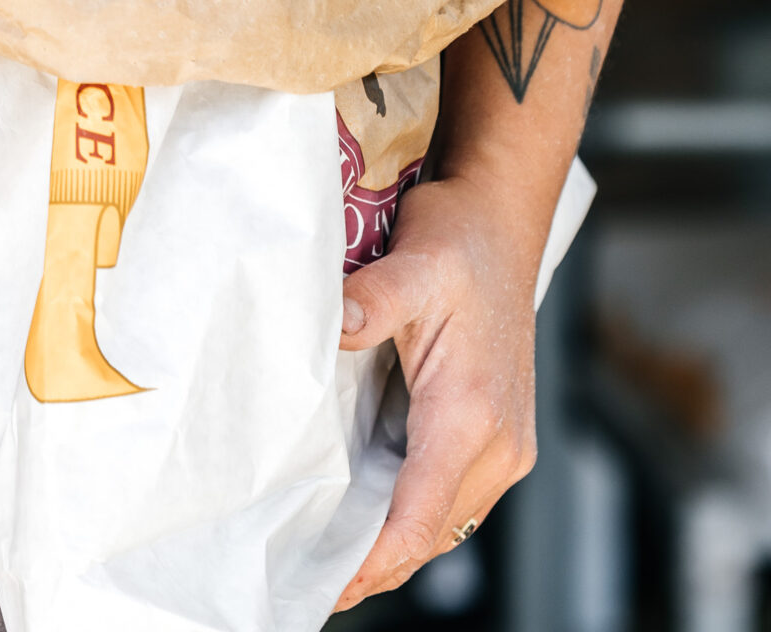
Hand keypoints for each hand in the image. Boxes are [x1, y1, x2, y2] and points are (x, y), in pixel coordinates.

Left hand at [332, 173, 541, 606]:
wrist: (501, 222)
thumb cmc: (458, 240)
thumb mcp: (414, 260)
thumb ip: (374, 299)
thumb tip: (336, 326)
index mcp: (472, 413)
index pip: (421, 516)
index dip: (375, 560)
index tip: (328, 586)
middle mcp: (499, 443)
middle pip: (432, 532)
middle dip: (374, 563)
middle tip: (303, 579)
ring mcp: (504, 442)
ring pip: (443, 519)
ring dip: (392, 543)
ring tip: (325, 559)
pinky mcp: (498, 433)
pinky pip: (450, 493)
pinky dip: (410, 513)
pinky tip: (364, 512)